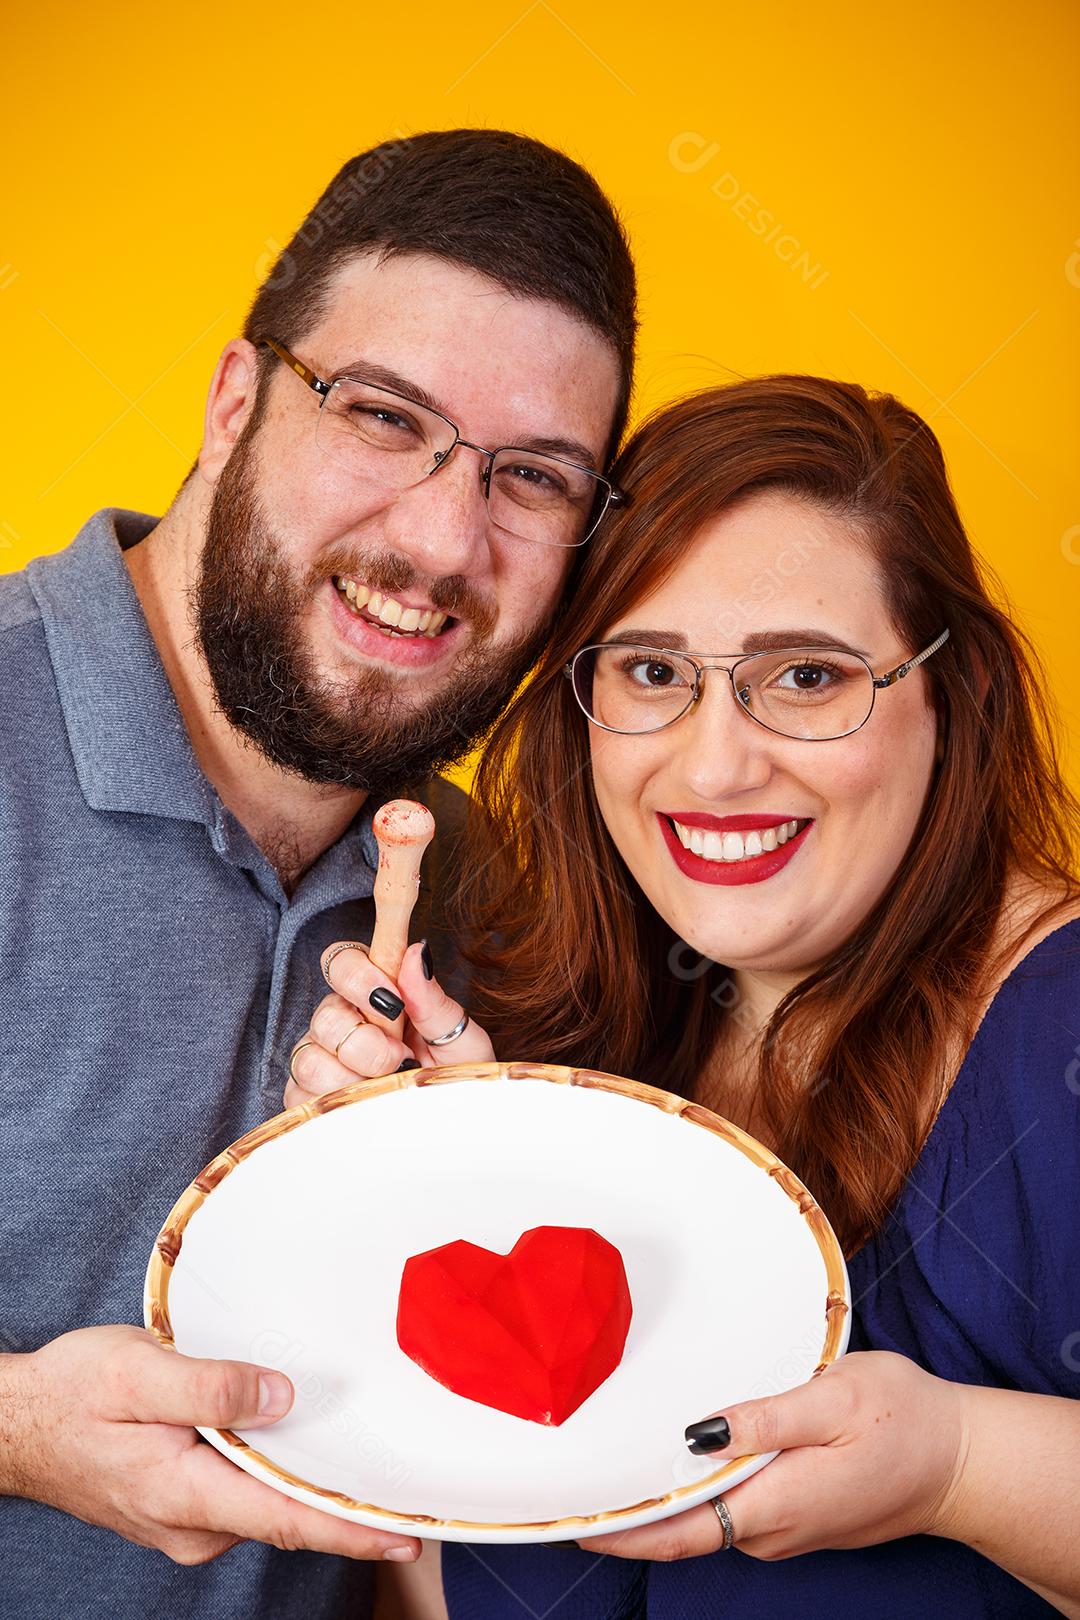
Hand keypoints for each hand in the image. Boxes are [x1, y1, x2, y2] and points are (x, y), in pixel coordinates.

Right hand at [1, 1325, 420, 1565]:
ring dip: (312, 1485)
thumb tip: (281, 1398)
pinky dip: (279, 1475)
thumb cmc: (71, 1392)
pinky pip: (245, 1494)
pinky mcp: (183, 1506)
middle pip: (286, 1515)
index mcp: (184, 1493)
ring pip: (266, 1503)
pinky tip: (302, 1448)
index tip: (405, 1534)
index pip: (285, 1518)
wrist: (16, 1423)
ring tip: (371, 1461)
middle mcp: (192, 1524)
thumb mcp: (138, 1371)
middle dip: (348, 1506)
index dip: (349, 1527)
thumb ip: (212, 1387)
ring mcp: (186, 1521)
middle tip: (414, 1492)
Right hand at [284, 939, 494, 1108]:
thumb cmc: (455, 1078)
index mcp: (377, 994)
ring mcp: (322, 1060)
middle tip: (401, 1058)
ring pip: (310, 1057)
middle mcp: (344, 1021)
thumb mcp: (458, 1039)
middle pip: (326, 1014)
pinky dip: (335, 1103)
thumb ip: (433, 999)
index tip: (392, 1000)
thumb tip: (417, 953)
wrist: (453, 1126)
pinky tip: (365, 1105)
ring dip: (354, 1077)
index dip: (358, 976)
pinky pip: (299, 1096)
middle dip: (368, 1044)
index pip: (343, 961)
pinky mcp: (309, 1099)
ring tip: (387, 1086)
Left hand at [576, 1351, 969, 1561]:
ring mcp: (786, 1529)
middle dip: (635, 1507)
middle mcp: (772, 1530)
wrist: (962, 1462)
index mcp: (774, 1504)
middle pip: (685, 1526)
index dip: (625, 1532)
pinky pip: (735, 1508)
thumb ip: (763, 1419)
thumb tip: (697, 1433)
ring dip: (668, 1493)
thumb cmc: (904, 1422)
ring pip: (709, 1516)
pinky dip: (703, 1489)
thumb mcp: (834, 1399)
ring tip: (619, 1458)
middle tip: (583, 1474)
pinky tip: (684, 1460)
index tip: (578, 1523)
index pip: (680, 1533)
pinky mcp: (797, 1516)